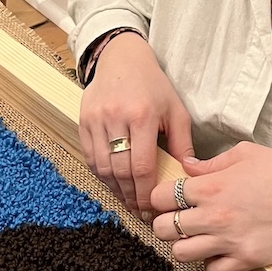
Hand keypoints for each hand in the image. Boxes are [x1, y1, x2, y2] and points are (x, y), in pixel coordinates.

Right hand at [78, 32, 194, 213]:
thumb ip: (182, 143)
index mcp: (142, 115)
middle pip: (121, 171)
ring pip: (102, 167)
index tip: (151, 209)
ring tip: (127, 201)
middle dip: (131, 197)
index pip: (143, 166)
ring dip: (115, 189)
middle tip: (140, 212)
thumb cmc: (153, 84)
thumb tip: (188, 174)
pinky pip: (90, 156)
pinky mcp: (83, 120)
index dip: (146, 193)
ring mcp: (96, 119)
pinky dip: (100, 175)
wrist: (121, 58)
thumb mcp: (175, 109)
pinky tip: (112, 184)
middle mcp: (116, 118)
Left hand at [150, 141, 271, 270]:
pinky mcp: (244, 260)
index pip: (160, 196)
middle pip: (163, 228)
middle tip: (179, 220)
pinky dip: (212, 265)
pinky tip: (221, 253)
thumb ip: (212, 162)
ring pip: (180, 254)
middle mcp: (213, 216)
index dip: (160, 197)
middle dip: (166, 223)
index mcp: (211, 187)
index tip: (167, 199)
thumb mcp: (247, 153)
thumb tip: (188, 166)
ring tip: (198, 238)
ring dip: (185, 246)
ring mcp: (227, 241)